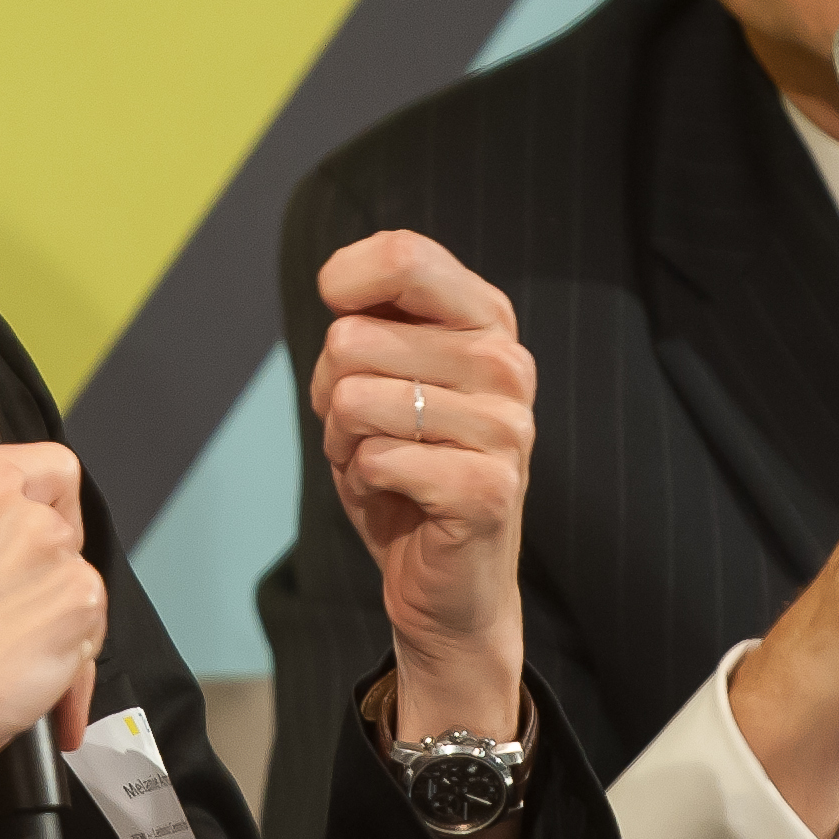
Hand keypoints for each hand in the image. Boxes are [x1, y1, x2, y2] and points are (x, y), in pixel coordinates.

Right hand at [0, 441, 105, 838]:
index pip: (30, 467)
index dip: (36, 516)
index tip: (24, 555)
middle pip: (63, 518)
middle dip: (50, 571)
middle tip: (19, 618)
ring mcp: (40, 540)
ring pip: (81, 577)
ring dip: (59, 624)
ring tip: (11, 671)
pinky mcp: (77, 592)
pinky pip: (94, 630)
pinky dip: (73, 668)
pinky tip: (29, 690)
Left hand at [306, 230, 530, 745]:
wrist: (448, 583)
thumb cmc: (405, 468)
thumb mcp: (379, 377)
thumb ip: (367, 322)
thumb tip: (340, 294)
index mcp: (486, 319)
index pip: (404, 255)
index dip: (344, 283)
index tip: (340, 318)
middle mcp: (506, 363)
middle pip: (353, 337)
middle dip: (332, 390)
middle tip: (367, 428)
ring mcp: (506, 426)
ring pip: (355, 398)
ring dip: (345, 441)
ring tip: (383, 464)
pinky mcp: (488, 487)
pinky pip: (373, 459)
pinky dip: (364, 482)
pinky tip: (399, 498)